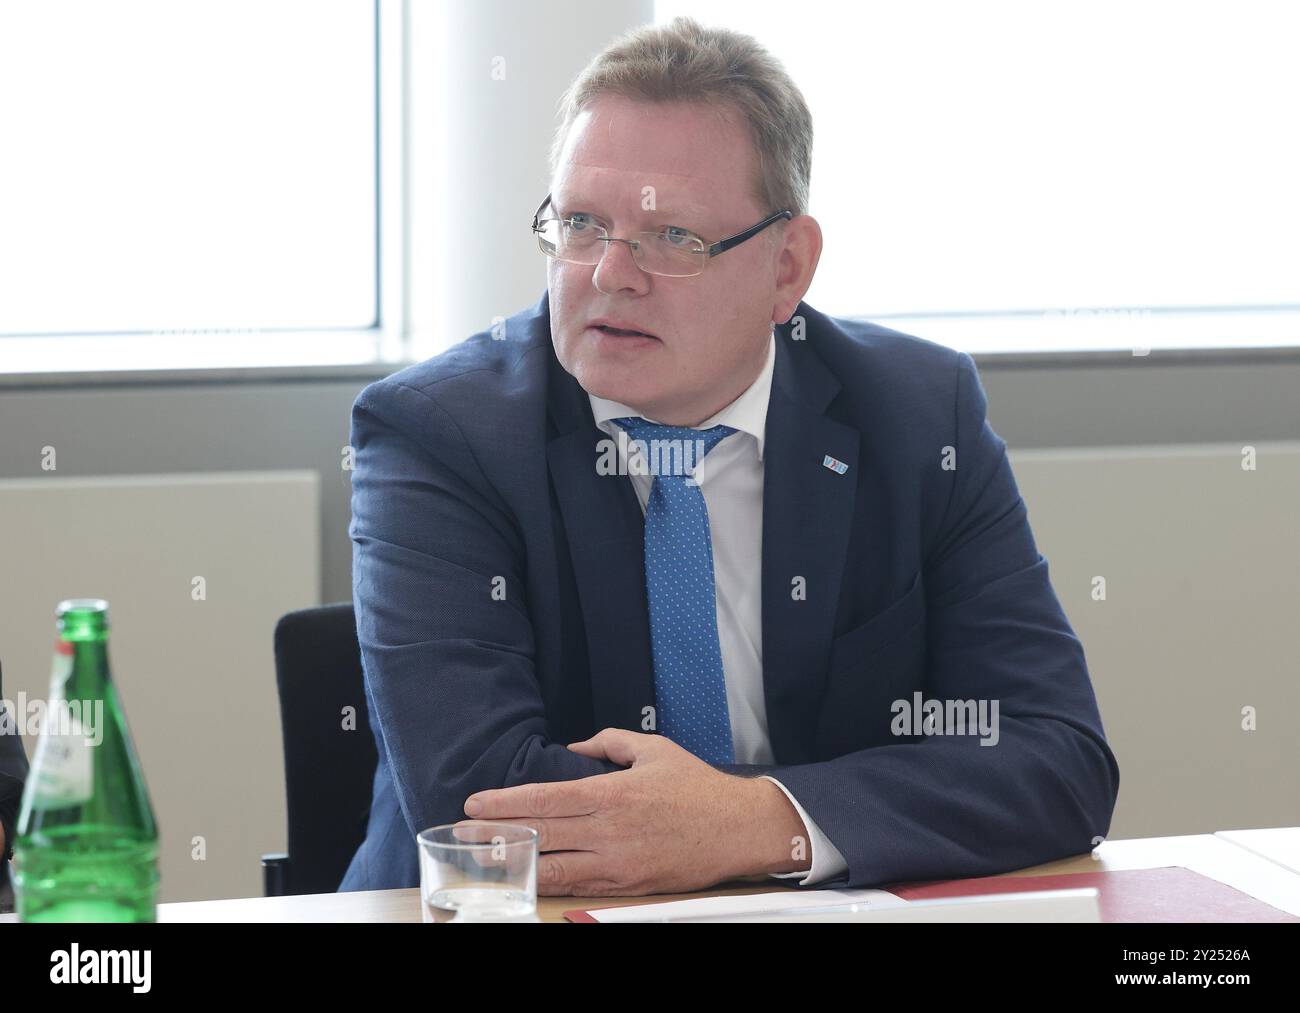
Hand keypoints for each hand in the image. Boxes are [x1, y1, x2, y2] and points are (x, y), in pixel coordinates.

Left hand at [461, 728, 810, 895]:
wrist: (740, 829)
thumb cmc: (698, 788)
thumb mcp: (654, 749)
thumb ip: (609, 743)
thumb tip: (574, 748)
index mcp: (614, 793)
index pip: (547, 799)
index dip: (507, 803)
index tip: (475, 802)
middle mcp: (611, 830)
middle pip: (542, 834)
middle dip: (497, 834)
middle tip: (461, 834)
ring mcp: (618, 862)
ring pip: (555, 867)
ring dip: (515, 863)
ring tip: (483, 860)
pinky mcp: (628, 885)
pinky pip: (581, 885)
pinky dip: (550, 881)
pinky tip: (528, 877)